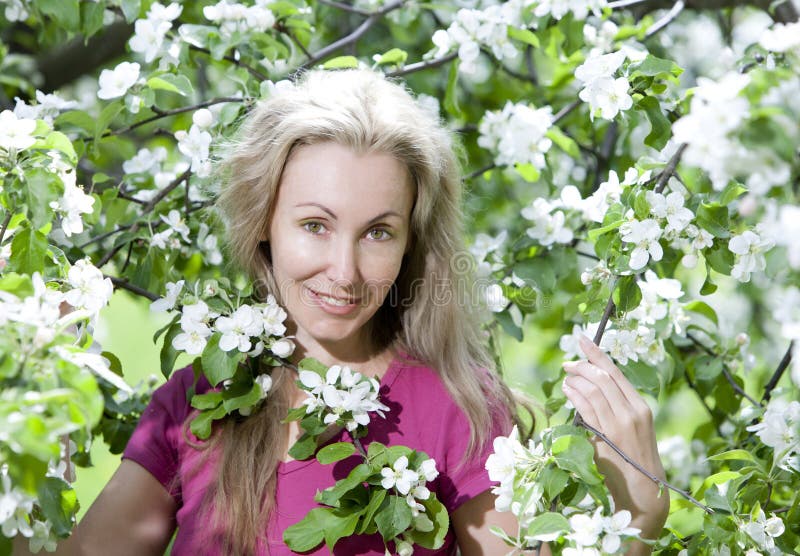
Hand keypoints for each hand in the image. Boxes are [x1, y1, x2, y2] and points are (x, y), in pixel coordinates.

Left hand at [561, 335, 668, 546]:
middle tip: (568, 363)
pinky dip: (574, 395)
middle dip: (582, 365)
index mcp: (640, 406)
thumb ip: (616, 408)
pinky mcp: (605, 437)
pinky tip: (567, 391)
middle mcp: (632, 411)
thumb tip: (590, 388)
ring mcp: (619, 424)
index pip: (616, 372)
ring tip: (566, 378)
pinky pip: (586, 408)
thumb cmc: (634, 460)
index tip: (583, 340)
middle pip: (602, 377)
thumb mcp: (632, 429)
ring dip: (575, 380)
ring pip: (592, 390)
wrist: (643, 491)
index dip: (597, 354)